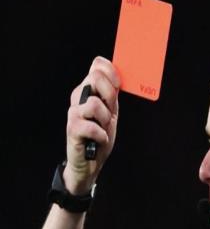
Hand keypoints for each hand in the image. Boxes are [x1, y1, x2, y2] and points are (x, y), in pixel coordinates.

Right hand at [64, 57, 119, 193]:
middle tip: (110, 112)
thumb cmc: (100, 135)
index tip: (118, 86)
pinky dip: (102, 136)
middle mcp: (79, 97)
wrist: (90, 162)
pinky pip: (93, 127)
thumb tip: (120, 74)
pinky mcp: (72, 128)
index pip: (97, 66)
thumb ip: (112, 94)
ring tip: (103, 128)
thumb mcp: (111, 112)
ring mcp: (73, 112)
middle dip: (110, 96)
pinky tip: (99, 139)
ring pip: (94, 104)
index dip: (111, 72)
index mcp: (89, 90)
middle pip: (95, 78)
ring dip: (105, 120)